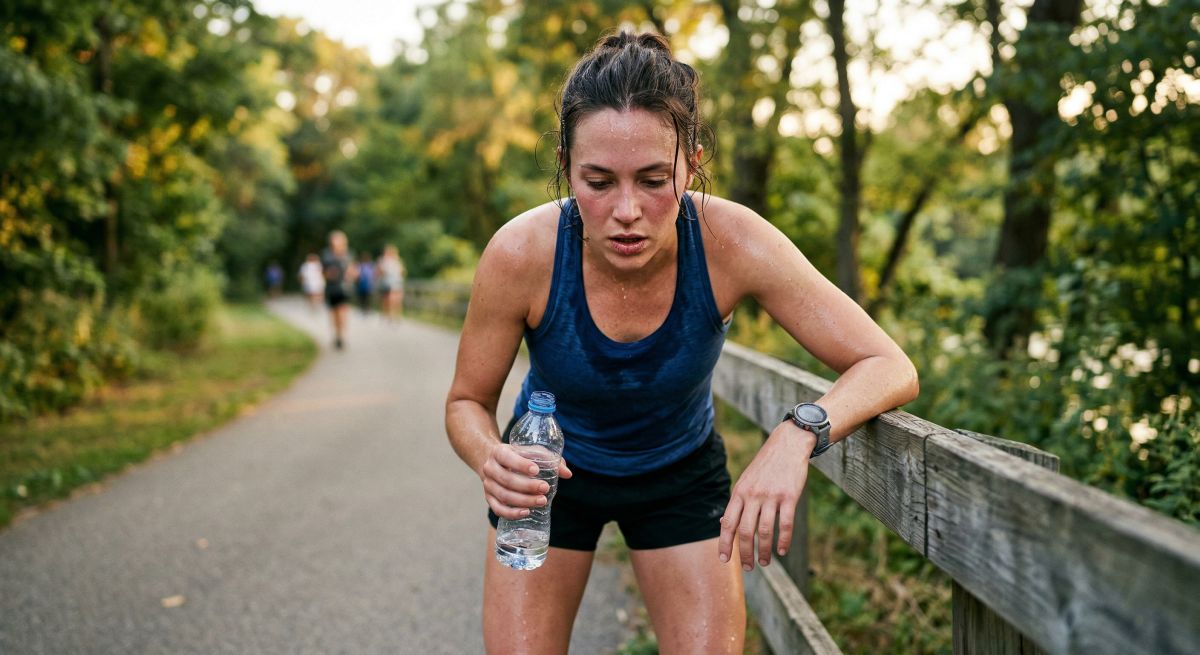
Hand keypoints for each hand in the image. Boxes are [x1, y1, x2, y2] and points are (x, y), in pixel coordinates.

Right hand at [479, 442, 571, 519]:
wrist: (496, 462)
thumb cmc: (518, 456)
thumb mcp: (531, 452)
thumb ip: (550, 460)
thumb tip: (567, 474)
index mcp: (498, 452)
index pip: (507, 457)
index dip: (521, 465)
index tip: (537, 470)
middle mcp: (489, 468)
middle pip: (507, 480)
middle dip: (527, 486)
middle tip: (545, 488)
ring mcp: (488, 484)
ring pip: (504, 496)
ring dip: (523, 500)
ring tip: (541, 501)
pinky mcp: (489, 498)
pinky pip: (498, 509)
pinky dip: (512, 513)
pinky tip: (526, 512)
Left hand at [718, 423, 813, 569]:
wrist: (787, 444)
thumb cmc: (765, 466)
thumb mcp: (745, 481)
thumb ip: (736, 503)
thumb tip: (722, 525)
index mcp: (739, 492)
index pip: (728, 523)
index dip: (725, 543)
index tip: (724, 560)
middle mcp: (752, 495)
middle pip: (745, 531)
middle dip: (745, 553)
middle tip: (748, 568)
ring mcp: (771, 496)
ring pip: (764, 531)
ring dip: (764, 551)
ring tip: (764, 562)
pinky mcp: (789, 496)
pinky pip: (785, 524)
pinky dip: (783, 541)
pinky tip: (782, 550)